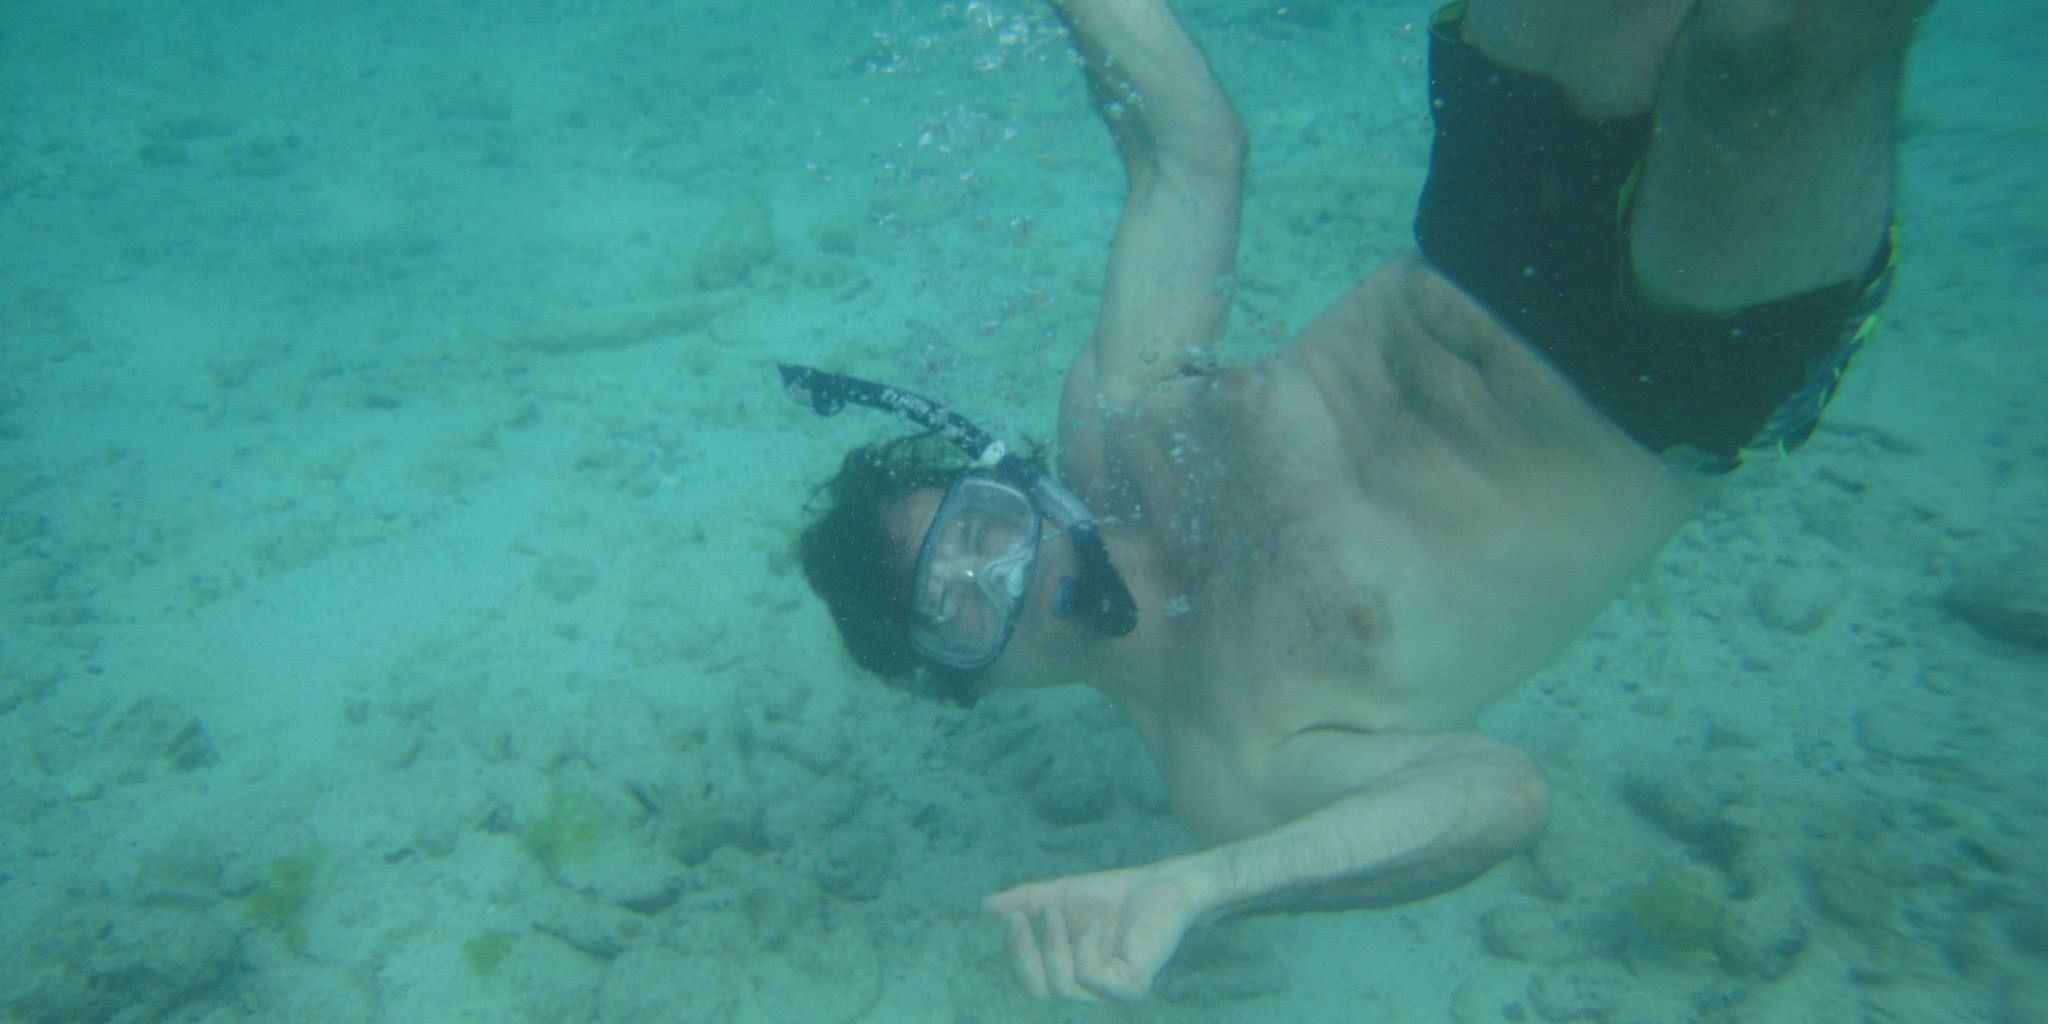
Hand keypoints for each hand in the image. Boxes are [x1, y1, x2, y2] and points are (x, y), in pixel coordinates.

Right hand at [982, 862, 1204, 1002]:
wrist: (1158, 884)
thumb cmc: (1113, 894)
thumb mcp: (1060, 896)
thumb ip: (1027, 903)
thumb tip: (986, 906)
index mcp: (1071, 973)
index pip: (1031, 982)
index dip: (1015, 954)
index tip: (1010, 918)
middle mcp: (1090, 989)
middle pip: (1039, 991)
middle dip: (1023, 955)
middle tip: (1020, 919)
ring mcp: (1111, 992)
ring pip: (1062, 986)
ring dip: (1054, 945)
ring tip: (1058, 912)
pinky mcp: (1131, 988)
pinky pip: (1091, 977)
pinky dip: (1085, 947)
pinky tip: (1098, 926)